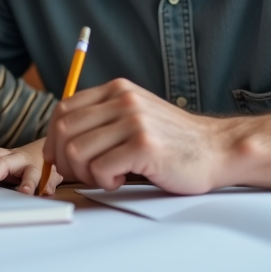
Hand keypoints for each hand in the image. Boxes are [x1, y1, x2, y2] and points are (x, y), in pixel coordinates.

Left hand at [0, 139, 60, 194]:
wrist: (45, 153)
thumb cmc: (12, 165)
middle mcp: (12, 158)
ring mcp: (31, 165)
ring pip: (29, 171)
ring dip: (27, 182)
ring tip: (24, 193)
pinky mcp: (48, 174)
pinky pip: (49, 179)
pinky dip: (47, 186)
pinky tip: (45, 194)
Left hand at [43, 79, 225, 194]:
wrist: (216, 149)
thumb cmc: (174, 141)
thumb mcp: (136, 115)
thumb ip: (103, 118)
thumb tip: (59, 140)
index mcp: (117, 90)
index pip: (63, 109)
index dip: (54, 137)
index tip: (61, 157)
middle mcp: (123, 100)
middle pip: (64, 130)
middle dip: (64, 160)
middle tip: (83, 174)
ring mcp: (134, 121)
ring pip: (76, 151)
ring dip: (84, 173)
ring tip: (106, 177)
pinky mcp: (143, 145)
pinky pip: (99, 168)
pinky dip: (104, 181)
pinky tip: (120, 180)